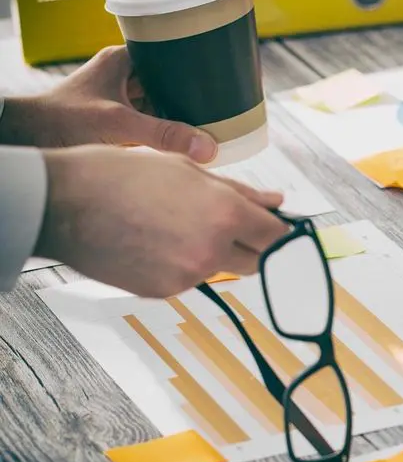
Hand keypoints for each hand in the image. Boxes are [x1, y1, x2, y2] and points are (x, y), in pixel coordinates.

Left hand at [0, 46, 216, 162]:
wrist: (24, 139)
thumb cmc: (60, 121)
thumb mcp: (117, 125)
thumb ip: (164, 136)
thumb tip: (210, 148)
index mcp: (124, 61)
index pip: (170, 53)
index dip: (195, 62)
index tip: (222, 73)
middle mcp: (124, 76)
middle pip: (171, 80)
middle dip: (195, 92)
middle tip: (228, 102)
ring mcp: (121, 99)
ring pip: (164, 102)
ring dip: (183, 112)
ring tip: (217, 120)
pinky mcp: (119, 121)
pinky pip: (154, 122)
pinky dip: (170, 129)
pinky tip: (190, 138)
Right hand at [36, 146, 287, 297]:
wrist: (63, 204)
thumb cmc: (122, 175)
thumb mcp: (187, 170)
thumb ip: (239, 191)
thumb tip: (277, 202)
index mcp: (225, 213)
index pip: (278, 236)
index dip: (280, 232)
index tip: (277, 229)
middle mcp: (213, 249)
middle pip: (258, 261)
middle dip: (253, 246)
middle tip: (231, 226)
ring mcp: (188, 275)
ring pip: (220, 269)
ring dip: (213, 253)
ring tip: (174, 225)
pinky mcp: (164, 291)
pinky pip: (189, 279)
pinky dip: (181, 264)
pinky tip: (154, 242)